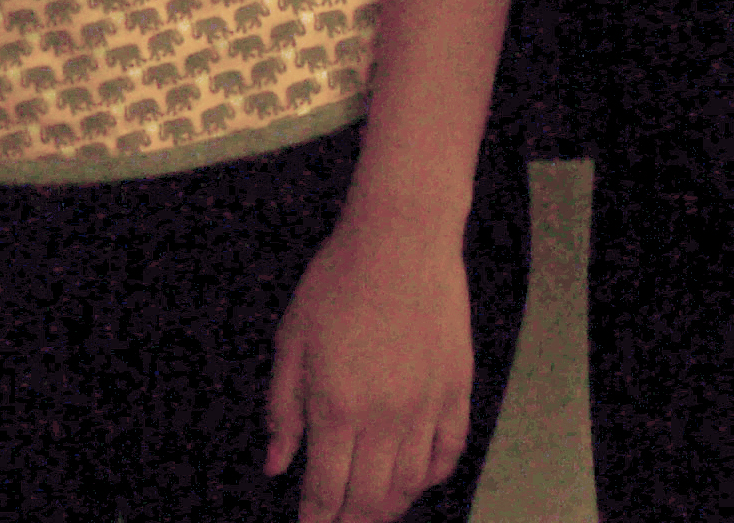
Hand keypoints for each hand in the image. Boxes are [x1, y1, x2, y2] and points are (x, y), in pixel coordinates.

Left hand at [268, 200, 473, 522]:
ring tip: (374, 509)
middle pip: (368, 500)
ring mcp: (425, 404)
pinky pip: (449, 450)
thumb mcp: (291, 342)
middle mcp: (383, 416)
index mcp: (335, 407)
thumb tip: (276, 465)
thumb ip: (282, 410)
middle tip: (339, 522)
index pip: (325, 491)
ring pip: (409, 484)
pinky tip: (416, 478)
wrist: (401, 238)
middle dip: (349, 521)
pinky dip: (432, 475)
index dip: (315, 520)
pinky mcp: (457, 387)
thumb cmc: (340, 280)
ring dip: (389, 506)